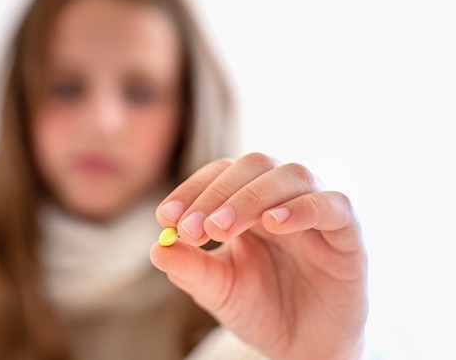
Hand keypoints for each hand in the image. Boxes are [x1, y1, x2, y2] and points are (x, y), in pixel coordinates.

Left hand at [150, 153, 367, 359]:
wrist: (303, 347)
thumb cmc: (259, 310)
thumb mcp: (218, 290)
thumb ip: (190, 268)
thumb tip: (158, 248)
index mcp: (249, 203)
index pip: (220, 174)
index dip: (192, 189)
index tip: (166, 217)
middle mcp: (282, 198)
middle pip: (254, 165)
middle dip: (218, 192)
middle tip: (192, 228)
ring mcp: (316, 212)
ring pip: (291, 175)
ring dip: (251, 197)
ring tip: (221, 228)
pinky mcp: (347, 234)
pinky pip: (333, 205)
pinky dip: (302, 208)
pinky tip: (273, 224)